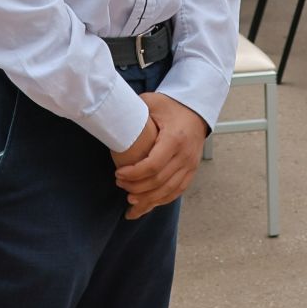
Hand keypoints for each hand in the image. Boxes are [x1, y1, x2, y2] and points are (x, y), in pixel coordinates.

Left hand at [114, 92, 208, 219]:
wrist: (196, 110)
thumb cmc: (171, 106)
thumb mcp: (152, 102)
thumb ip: (133, 109)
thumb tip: (110, 114)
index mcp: (175, 139)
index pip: (153, 166)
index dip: (133, 174)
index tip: (118, 174)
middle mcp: (185, 155)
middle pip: (159, 182)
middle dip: (136, 187)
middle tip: (119, 183)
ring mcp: (190, 165)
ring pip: (168, 192)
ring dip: (147, 200)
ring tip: (129, 201)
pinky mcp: (191, 172)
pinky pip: (176, 192)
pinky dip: (160, 201)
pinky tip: (145, 205)